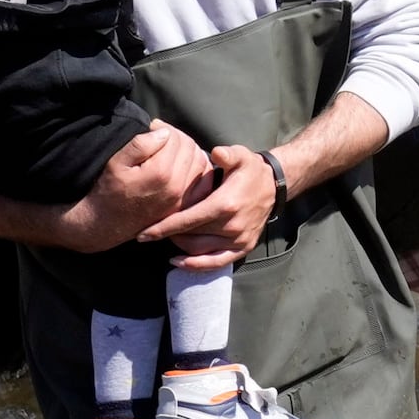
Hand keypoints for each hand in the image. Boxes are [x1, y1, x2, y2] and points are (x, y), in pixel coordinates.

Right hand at [15, 122, 214, 249]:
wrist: (100, 225)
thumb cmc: (105, 190)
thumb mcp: (115, 163)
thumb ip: (140, 144)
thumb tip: (162, 133)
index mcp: (163, 176)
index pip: (177, 139)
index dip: (165, 131)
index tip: (152, 131)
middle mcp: (177, 190)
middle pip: (192, 150)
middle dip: (178, 141)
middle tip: (160, 139)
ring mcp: (180, 202)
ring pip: (198, 166)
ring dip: (187, 154)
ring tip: (167, 152)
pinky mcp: (179, 209)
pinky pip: (196, 184)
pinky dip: (193, 173)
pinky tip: (177, 170)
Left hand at [146, 139, 278, 269]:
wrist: (274, 186)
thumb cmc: (251, 170)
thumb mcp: (241, 156)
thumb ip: (227, 154)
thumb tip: (215, 153)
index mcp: (225, 204)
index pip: (187, 220)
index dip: (163, 228)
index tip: (143, 233)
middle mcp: (231, 226)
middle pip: (189, 237)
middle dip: (169, 235)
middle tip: (155, 229)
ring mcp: (238, 240)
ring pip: (199, 250)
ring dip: (179, 246)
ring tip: (169, 237)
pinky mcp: (243, 248)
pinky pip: (216, 262)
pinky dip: (196, 265)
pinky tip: (179, 262)